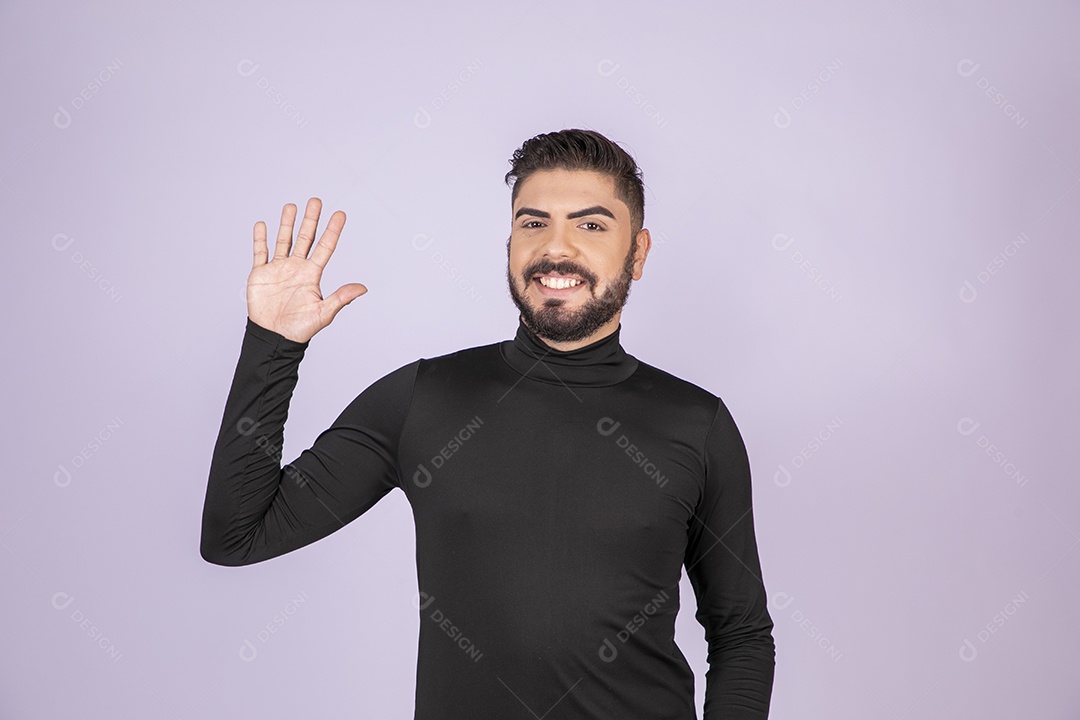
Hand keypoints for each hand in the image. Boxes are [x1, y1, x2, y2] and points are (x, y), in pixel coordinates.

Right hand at [247, 197, 366, 343]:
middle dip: (311, 220)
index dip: (333, 231)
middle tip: (316, 201)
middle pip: (305, 238)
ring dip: (287, 224)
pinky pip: (260, 253)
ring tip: (291, 206)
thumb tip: (363, 288)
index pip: (325, 247)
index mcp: (312, 275)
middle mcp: (297, 268)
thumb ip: (341, 298)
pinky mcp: (261, 274)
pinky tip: (263, 225)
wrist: (274, 337)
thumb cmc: (300, 329)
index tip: (340, 214)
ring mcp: (278, 269)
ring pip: (284, 240)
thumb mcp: (324, 313)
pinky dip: (260, 239)